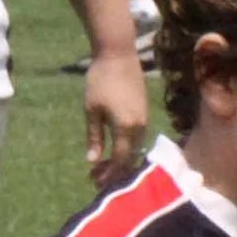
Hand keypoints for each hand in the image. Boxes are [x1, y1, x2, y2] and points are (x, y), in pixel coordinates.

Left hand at [83, 48, 148, 179]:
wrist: (119, 54)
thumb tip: (93, 161)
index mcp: (127, 128)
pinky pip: (138, 138)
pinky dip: (126, 147)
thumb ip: (94, 137)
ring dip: (121, 159)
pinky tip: (114, 147)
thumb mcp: (92, 110)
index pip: (121, 160)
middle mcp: (140, 128)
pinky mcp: (144, 112)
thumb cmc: (100, 80)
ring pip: (135, 149)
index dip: (109, 174)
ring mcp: (145, 120)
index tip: (95, 182)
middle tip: (95, 177)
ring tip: (103, 164)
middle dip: (114, 171)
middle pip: (130, 158)